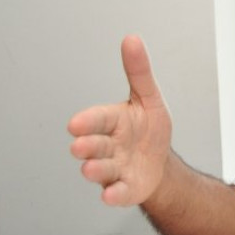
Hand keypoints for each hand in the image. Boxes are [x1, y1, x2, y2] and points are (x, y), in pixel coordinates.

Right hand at [68, 35, 172, 206]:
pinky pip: (117, 193)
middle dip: (87, 146)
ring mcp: (114, 169)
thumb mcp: (149, 98)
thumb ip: (139, 72)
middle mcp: (108, 146)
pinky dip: (113, 195)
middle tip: (80, 146)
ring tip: (90, 169)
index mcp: (112, 122)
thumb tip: (132, 39)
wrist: (159, 163)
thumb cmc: (147, 129)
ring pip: (101, 170)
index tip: (76, 123)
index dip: (88, 121)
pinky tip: (110, 195)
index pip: (98, 119)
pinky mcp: (124, 189)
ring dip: (95, 170)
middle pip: (95, 146)